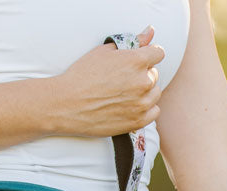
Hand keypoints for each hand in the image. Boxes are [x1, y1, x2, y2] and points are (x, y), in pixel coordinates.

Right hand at [49, 25, 165, 136]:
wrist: (68, 104)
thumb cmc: (83, 74)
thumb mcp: (105, 51)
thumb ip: (133, 42)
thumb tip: (150, 33)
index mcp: (136, 61)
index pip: (158, 53)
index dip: (149, 54)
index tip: (140, 59)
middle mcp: (143, 82)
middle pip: (155, 74)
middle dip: (143, 73)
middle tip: (123, 78)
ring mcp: (142, 103)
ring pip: (155, 93)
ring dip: (145, 91)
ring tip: (125, 92)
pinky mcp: (138, 121)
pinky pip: (154, 111)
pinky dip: (146, 108)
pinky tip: (131, 105)